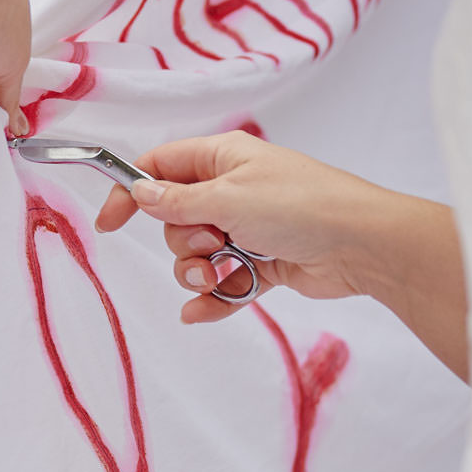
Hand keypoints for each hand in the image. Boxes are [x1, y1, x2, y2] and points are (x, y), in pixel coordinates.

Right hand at [93, 131, 392, 323]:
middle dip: (182, 242)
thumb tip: (140, 192)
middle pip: (175, 220)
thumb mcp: (228, 198)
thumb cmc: (301, 206)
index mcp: (222, 158)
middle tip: (211, 244)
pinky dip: (213, 298)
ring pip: (196, 256)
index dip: (131, 193)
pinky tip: (201, 313)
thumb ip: (177, 201)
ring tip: (221, 276)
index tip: (110, 224)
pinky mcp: (262, 263)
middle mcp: (232, 190)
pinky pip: (223, 283)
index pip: (159, 168)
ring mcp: (247, 228)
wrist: (361, 245)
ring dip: (198, 273)